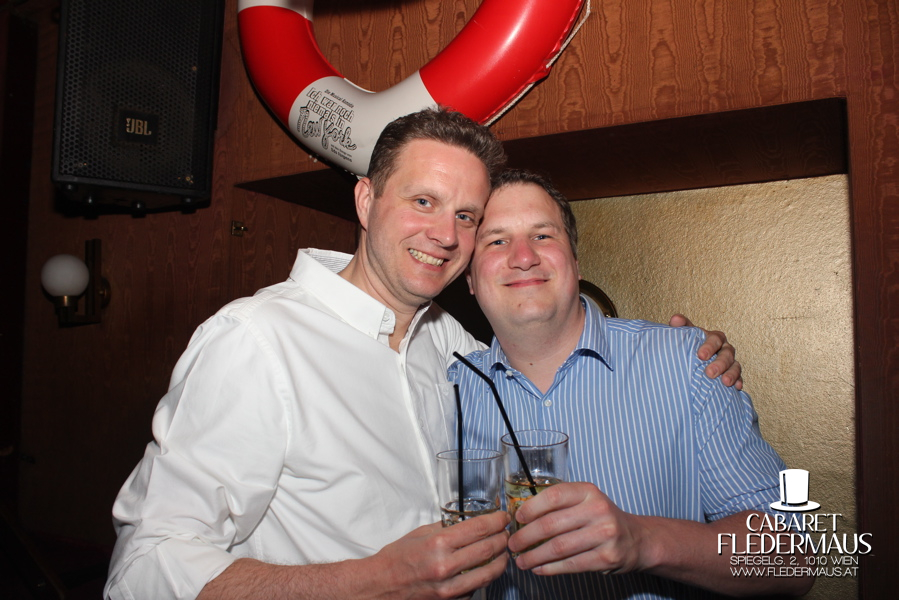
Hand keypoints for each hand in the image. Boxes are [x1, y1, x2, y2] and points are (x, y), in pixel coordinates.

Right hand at [368, 511, 509, 598]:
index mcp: (438, 544)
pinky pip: (476, 588)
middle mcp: (445, 566)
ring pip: (488, 573)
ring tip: (503, 552)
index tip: (503, 518)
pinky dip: (485, 577)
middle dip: (502, 539)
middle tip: (506, 533)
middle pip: (488, 549)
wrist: (381, 586)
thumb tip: (469, 522)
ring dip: (501, 560)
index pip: (478, 529)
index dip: (496, 521)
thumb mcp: (420, 534)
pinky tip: (487, 569)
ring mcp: (449, 588)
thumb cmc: (396, 559)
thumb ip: (446, 528)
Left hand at [508, 482, 647, 576]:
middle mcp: (598, 510)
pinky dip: (550, 568)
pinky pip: (571, 564)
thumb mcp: (585, 501)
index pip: (554, 496)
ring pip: (558, 547)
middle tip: (513, 544)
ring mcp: (604, 534)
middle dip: (526, 537)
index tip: (517, 518)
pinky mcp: (606, 557)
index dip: (531, 508)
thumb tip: (522, 516)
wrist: (636, 539)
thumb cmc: (601, 518)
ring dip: (535, 556)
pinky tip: (539, 569)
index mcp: (588, 491)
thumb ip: (560, 504)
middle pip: (551, 524)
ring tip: (521, 561)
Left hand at [669, 314, 741, 389]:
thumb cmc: (690, 345)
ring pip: (735, 366)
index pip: (715, 339)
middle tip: (709, 373)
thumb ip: (681, 326)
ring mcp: (730, 361)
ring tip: (725, 382)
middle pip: (727, 353)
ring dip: (731, 374)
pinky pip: (739, 377)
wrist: (693, 359)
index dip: (709, 346)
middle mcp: (724, 348)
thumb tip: (675, 320)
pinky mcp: (733, 374)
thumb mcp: (686, 335)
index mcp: (714, 338)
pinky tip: (736, 387)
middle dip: (720, 363)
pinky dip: (738, 381)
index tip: (701, 356)